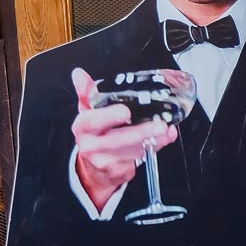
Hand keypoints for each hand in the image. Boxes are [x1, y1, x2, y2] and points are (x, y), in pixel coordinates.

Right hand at [70, 68, 176, 211]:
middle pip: (116, 139)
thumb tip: (79, 75)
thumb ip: (87, 93)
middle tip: (159, 125)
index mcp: (83, 127)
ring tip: (165, 130)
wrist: (94, 170)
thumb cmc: (94, 137)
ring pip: (132, 150)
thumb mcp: (88, 113)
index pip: (91, 121)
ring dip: (153, 139)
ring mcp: (105, 160)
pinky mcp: (119, 171)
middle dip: (140, 132)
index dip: (109, 116)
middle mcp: (91, 145)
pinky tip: (163, 138)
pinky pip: (141, 158)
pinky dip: (156, 146)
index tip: (125, 111)